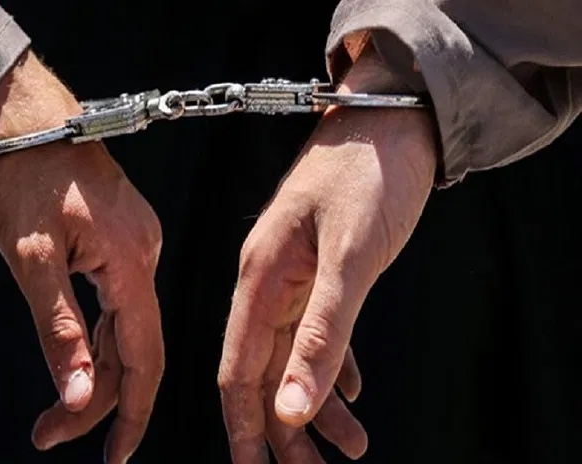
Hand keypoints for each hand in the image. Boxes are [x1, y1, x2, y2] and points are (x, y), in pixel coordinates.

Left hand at [0, 50, 163, 462]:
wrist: (33, 124)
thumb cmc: (27, 181)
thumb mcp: (32, 260)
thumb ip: (59, 330)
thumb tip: (76, 396)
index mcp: (131, 264)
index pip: (144, 355)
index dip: (133, 410)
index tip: (115, 455)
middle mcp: (146, 259)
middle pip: (134, 349)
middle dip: (95, 398)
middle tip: (47, 433)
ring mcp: (139, 250)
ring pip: (126, 329)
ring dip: (93, 371)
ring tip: (52, 411)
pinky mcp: (126, 245)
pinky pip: (121, 305)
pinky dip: (98, 339)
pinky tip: (75, 357)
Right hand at [217, 47, 437, 462]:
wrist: (394, 118)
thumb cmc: (369, 175)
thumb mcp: (351, 259)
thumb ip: (321, 335)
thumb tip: (289, 410)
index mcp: (261, 278)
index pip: (239, 369)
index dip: (245, 426)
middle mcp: (269, 282)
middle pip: (267, 372)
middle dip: (288, 428)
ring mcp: (296, 276)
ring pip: (296, 356)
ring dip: (321, 403)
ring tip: (355, 447)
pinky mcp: (324, 269)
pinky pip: (322, 331)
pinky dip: (335, 366)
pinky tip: (353, 392)